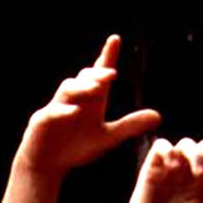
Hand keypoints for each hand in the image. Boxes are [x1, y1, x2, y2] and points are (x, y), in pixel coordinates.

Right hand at [19, 35, 161, 178]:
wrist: (48, 164)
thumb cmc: (76, 147)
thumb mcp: (107, 138)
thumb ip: (130, 126)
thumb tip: (159, 116)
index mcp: (91, 100)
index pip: (100, 74)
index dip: (107, 56)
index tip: (116, 39)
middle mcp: (74, 100)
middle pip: (85, 79)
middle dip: (97, 74)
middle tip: (112, 74)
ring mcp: (57, 108)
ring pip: (68, 90)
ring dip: (82, 87)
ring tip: (97, 89)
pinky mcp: (43, 121)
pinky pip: (53, 112)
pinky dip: (63, 110)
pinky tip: (74, 111)